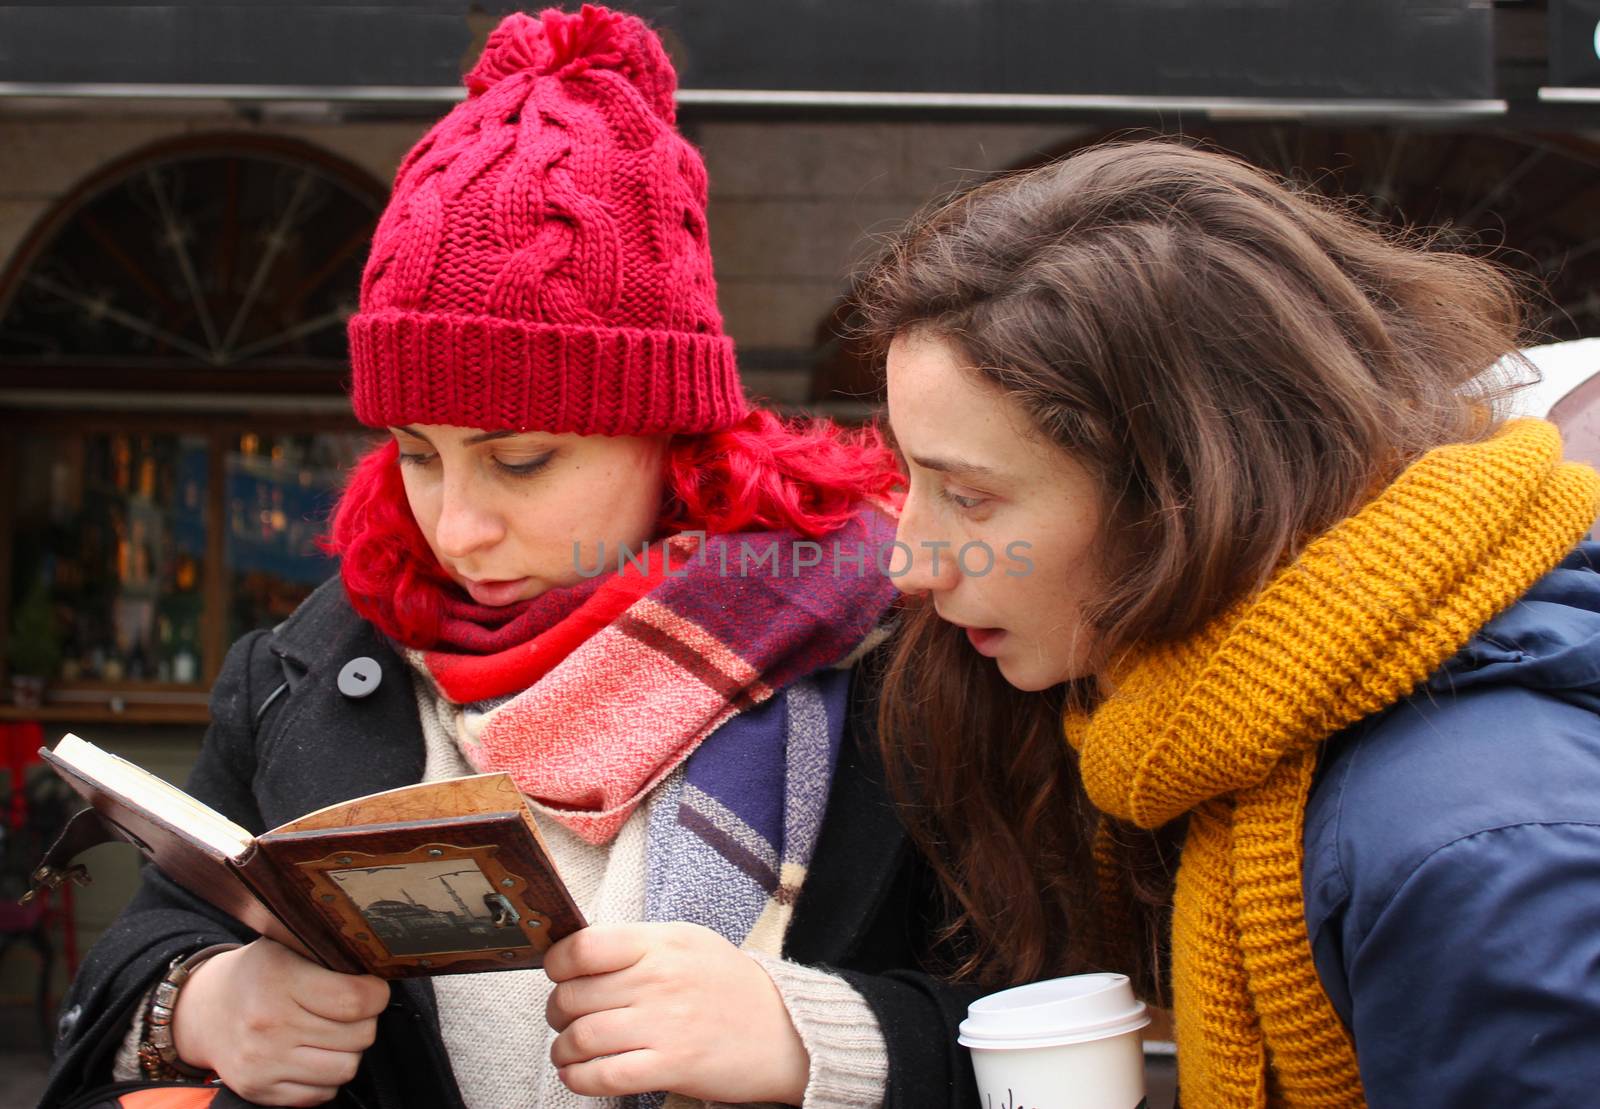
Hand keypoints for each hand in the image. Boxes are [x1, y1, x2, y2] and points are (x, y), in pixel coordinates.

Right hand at [171, 938, 389, 1106]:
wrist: (204, 1010)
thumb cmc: (258, 974)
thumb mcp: (287, 945)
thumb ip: (330, 954)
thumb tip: (381, 964)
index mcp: (280, 980)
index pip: (356, 1000)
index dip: (377, 994)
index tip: (372, 989)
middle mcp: (269, 1025)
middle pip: (358, 1036)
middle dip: (364, 1021)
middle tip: (349, 1010)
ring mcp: (263, 1063)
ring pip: (346, 1068)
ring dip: (348, 1051)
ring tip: (332, 1032)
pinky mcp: (259, 1090)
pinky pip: (322, 1094)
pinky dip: (326, 1076)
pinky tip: (313, 1053)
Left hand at [544, 922, 808, 1102]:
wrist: (787, 1031)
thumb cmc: (733, 986)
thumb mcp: (690, 942)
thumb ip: (639, 943)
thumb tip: (581, 952)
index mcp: (662, 943)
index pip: (584, 947)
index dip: (556, 964)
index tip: (557, 974)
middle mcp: (659, 980)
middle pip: (573, 996)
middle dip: (557, 1011)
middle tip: (563, 1017)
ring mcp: (665, 1024)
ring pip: (581, 1037)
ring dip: (563, 1049)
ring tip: (568, 1050)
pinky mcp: (671, 1066)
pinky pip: (603, 1075)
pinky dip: (578, 1078)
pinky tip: (578, 1074)